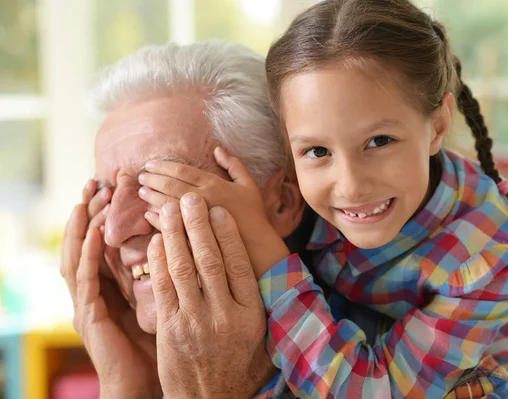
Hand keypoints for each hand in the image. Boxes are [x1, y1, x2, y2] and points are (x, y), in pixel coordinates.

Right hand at [60, 180, 160, 398]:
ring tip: (89, 197)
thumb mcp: (165, 301)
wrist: (143, 383)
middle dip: (92, 212)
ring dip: (84, 225)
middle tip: (97, 182)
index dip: (108, 215)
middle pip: (89, 243)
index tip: (117, 186)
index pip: (106, 243)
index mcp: (113, 286)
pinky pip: (85, 280)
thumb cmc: (160, 344)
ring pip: (80, 256)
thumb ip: (168, 276)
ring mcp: (88, 303)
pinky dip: (88, 254)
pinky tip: (95, 233)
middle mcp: (96, 291)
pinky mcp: (88, 317)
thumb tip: (189, 245)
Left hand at [138, 147, 288, 277]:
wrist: (258, 246)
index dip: (164, 166)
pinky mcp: (193, 236)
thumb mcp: (248, 185)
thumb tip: (217, 149)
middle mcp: (203, 199)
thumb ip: (234, 165)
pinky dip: (156, 218)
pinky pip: (169, 225)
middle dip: (152, 178)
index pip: (183, 170)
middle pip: (170, 184)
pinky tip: (147, 214)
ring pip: (167, 202)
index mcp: (214, 184)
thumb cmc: (254, 215)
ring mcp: (197, 218)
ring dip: (151, 195)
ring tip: (141, 191)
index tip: (150, 164)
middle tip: (141, 176)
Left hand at [148, 194, 276, 398]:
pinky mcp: (169, 329)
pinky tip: (156, 241)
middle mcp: (223, 315)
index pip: (239, 264)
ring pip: (183, 268)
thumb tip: (271, 271)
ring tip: (170, 209)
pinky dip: (158, 261)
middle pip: (209, 260)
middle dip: (198, 224)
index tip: (219, 210)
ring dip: (175, 235)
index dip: (227, 234)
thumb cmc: (239, 367)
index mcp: (249, 315)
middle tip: (191, 199)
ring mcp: (193, 322)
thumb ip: (262, 304)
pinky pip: (162, 288)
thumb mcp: (262, 338)